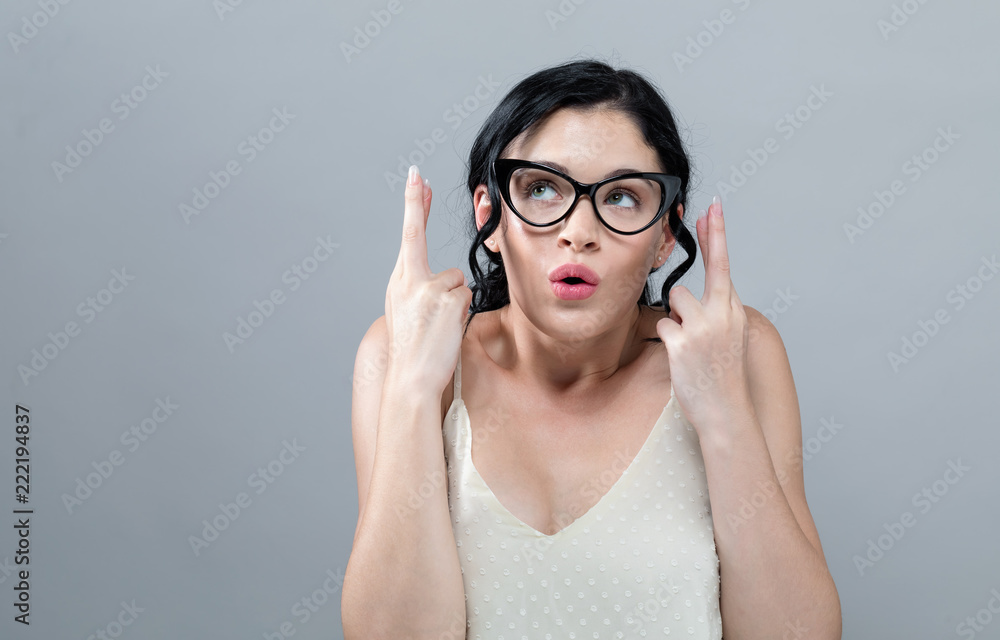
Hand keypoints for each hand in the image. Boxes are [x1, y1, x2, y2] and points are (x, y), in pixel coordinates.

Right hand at [384, 165, 472, 394]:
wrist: (411, 377)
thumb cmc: (412, 350)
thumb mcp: (406, 313)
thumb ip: (419, 289)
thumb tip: (447, 278)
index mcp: (398, 283)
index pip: (406, 236)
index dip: (411, 205)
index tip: (415, 178)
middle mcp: (409, 279)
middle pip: (418, 237)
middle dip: (416, 203)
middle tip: (417, 174)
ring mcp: (429, 287)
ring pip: (456, 280)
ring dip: (455, 301)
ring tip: (440, 326)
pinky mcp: (448, 298)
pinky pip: (466, 296)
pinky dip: (462, 313)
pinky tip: (448, 329)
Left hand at [655, 197, 754, 433]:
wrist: (726, 411)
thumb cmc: (721, 377)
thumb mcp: (727, 340)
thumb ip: (714, 313)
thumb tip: (687, 297)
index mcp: (735, 312)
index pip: (725, 267)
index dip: (718, 237)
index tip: (714, 209)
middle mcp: (724, 314)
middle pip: (711, 268)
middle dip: (711, 236)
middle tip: (706, 209)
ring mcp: (704, 326)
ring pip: (677, 299)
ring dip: (677, 316)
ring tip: (689, 342)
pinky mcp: (684, 341)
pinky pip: (664, 324)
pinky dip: (667, 337)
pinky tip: (680, 355)